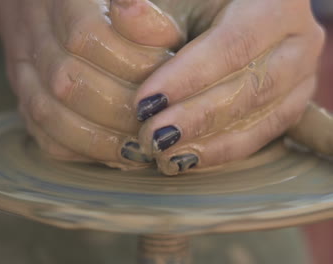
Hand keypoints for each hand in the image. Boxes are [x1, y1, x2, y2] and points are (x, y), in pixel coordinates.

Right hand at [0, 0, 176, 168]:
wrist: (41, 6)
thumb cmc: (102, 6)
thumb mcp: (127, 2)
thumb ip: (146, 21)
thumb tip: (168, 42)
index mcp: (62, 0)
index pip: (88, 36)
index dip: (131, 64)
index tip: (167, 83)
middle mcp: (33, 34)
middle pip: (68, 82)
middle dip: (118, 110)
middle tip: (156, 125)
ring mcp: (22, 71)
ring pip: (50, 114)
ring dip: (99, 139)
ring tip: (138, 150)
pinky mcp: (24, 101)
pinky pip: (44, 136)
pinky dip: (80, 151)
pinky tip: (113, 156)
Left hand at [110, 0, 325, 174]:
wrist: (240, 18)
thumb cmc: (205, 6)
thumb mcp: (184, 2)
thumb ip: (157, 15)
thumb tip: (122, 8)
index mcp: (276, 6)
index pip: (232, 45)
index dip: (188, 77)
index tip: (146, 102)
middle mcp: (299, 42)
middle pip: (250, 88)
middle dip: (196, 118)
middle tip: (152, 137)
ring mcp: (301, 78)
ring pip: (261, 120)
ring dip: (208, 143)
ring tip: (165, 155)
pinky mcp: (291, 104)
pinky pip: (262, 136)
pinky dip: (222, 151)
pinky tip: (187, 160)